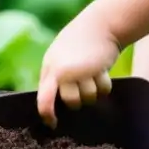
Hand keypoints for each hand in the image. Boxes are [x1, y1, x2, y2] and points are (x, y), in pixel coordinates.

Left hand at [37, 10, 120, 128]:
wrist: (100, 25)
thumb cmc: (78, 43)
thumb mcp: (59, 57)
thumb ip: (54, 77)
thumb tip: (52, 104)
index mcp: (50, 68)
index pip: (44, 100)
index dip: (48, 115)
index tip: (53, 124)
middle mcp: (62, 70)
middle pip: (71, 102)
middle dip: (78, 101)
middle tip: (83, 88)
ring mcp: (79, 70)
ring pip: (88, 97)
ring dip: (93, 90)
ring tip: (93, 74)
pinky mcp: (97, 69)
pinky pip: (103, 90)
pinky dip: (105, 84)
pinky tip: (102, 70)